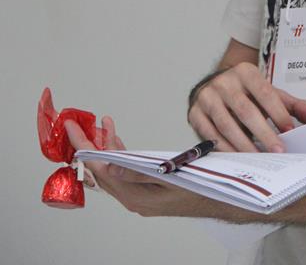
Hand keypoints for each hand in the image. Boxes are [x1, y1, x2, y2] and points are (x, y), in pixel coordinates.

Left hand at [64, 117, 193, 216]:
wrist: (215, 199)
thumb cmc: (197, 188)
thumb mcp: (170, 177)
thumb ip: (140, 173)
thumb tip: (112, 167)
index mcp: (135, 196)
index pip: (101, 169)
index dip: (84, 147)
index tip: (72, 130)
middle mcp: (132, 197)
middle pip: (102, 169)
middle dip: (89, 145)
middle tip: (76, 126)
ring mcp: (137, 194)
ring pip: (112, 169)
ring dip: (106, 146)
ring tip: (100, 124)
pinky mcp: (144, 189)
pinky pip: (124, 171)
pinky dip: (119, 153)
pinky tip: (115, 140)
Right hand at [187, 61, 305, 151]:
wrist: (215, 86)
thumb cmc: (248, 93)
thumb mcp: (270, 93)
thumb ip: (295, 106)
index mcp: (245, 72)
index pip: (264, 93)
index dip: (277, 113)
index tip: (290, 131)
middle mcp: (224, 81)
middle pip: (245, 110)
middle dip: (263, 133)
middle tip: (278, 151)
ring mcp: (207, 96)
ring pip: (226, 124)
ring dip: (243, 144)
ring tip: (259, 159)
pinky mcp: (195, 112)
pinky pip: (210, 134)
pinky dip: (224, 148)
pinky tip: (237, 158)